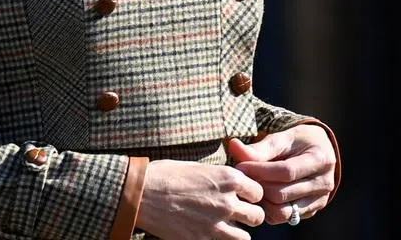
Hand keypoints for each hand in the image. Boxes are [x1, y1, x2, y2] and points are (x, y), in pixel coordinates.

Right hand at [135, 159, 265, 239]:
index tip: (242, 197)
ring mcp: (216, 224)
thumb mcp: (198, 167)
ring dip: (238, 231)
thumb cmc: (165, 175)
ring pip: (245, 236)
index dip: (251, 195)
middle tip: (238, 214)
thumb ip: (219, 179)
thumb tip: (230, 185)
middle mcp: (227, 201)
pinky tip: (211, 234)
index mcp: (228, 178)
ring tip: (226, 227)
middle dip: (249, 215)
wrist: (142, 193)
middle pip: (257, 216)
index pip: (258, 192)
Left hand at [227, 124, 335, 224]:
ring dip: (262, 201)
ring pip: (283, 211)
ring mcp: (319, 200)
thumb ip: (260, 147)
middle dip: (258, 186)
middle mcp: (324, 183)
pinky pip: (285, 218)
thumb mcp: (283, 138)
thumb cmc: (298, 142)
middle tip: (243, 178)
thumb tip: (234, 147)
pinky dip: (269, 210)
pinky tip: (262, 196)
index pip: (286, 171)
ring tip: (252, 187)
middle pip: (282, 194)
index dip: (260, 171)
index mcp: (320, 159)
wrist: (319, 151)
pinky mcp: (311, 211)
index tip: (241, 166)